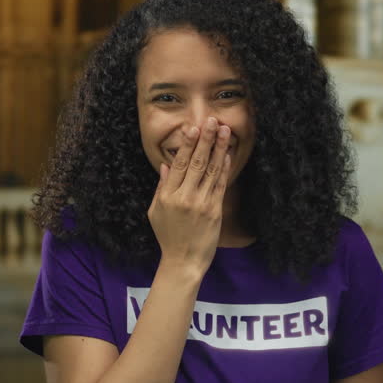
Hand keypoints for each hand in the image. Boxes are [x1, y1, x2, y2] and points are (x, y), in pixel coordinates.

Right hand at [147, 116, 231, 276]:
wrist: (183, 261)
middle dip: (206, 140)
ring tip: (224, 131)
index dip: (187, 144)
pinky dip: (224, 168)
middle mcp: (184, 197)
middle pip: (197, 162)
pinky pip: (220, 184)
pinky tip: (227, 154)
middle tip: (212, 120)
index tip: (193, 127)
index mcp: (167, 196)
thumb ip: (161, 187)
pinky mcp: (214, 210)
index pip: (179, 164)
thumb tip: (166, 165)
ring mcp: (201, 203)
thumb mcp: (155, 212)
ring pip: (211, 170)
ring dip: (219, 148)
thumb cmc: (168, 236)